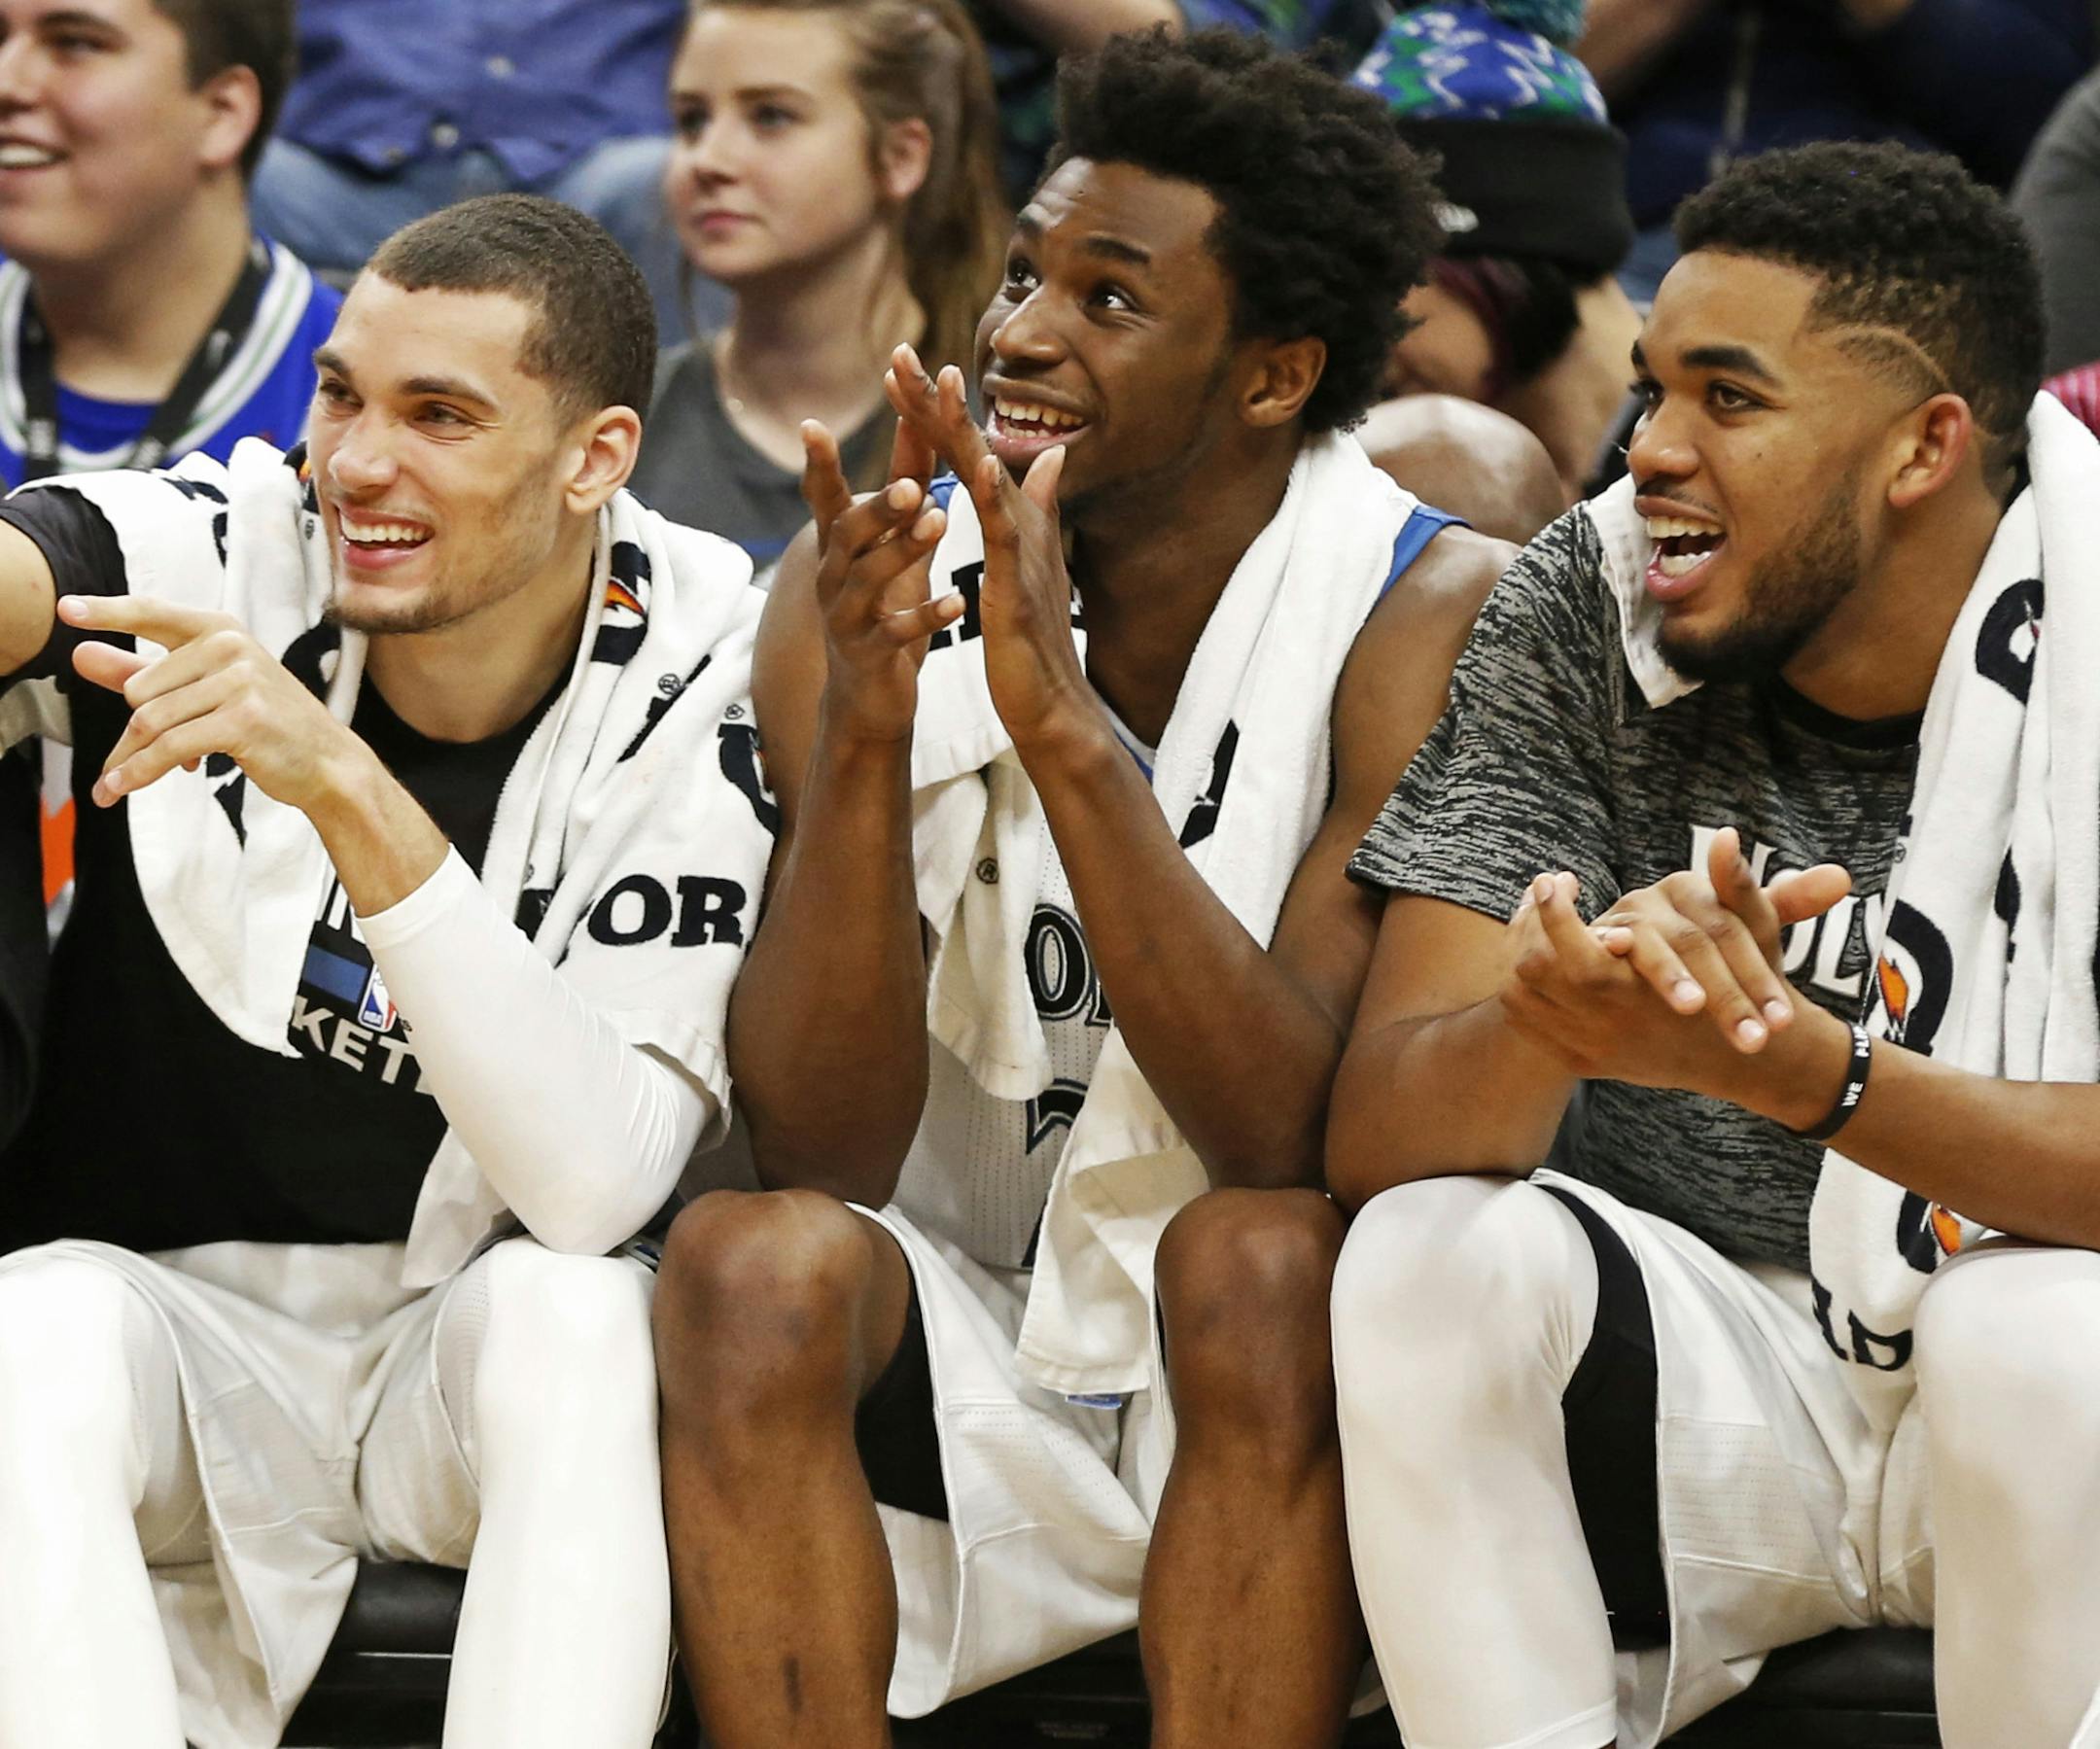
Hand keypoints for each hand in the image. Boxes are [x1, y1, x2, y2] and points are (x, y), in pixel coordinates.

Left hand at [61, 593, 367, 813]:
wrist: (327, 763)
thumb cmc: (266, 724)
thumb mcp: (204, 691)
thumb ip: (142, 671)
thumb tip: (80, 654)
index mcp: (220, 630)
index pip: (151, 614)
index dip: (107, 612)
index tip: (66, 609)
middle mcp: (229, 647)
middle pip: (140, 688)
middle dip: (133, 728)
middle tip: (146, 752)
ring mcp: (240, 681)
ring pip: (150, 720)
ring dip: (132, 757)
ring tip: (125, 776)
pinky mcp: (243, 719)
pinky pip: (169, 747)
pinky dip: (139, 772)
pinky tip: (119, 787)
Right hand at [800, 413, 959, 744]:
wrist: (868, 697)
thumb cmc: (882, 607)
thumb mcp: (891, 546)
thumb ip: (904, 489)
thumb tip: (915, 421)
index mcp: (838, 549)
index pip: (824, 499)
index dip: (817, 465)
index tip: (811, 425)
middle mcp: (833, 578)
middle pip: (845, 534)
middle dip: (876, 508)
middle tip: (909, 485)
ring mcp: (846, 618)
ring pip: (869, 578)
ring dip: (904, 549)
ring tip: (940, 522)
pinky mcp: (869, 655)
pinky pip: (896, 633)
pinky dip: (927, 616)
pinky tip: (959, 603)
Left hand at [883, 346, 1094, 753]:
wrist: (1050, 701)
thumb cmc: (1033, 638)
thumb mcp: (1028, 564)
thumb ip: (1039, 506)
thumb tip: (1054, 456)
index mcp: (1012, 518)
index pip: (966, 451)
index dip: (936, 409)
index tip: (902, 367)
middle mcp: (1021, 522)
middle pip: (973, 448)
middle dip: (938, 401)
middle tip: (902, 354)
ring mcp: (1022, 550)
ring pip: (988, 478)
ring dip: (964, 431)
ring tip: (942, 385)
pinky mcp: (1019, 585)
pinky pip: (1007, 537)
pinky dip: (997, 500)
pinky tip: (985, 467)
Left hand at [1500, 866, 1851, 1115]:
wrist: (1742, 1056)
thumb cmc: (1752, 986)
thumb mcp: (1754, 936)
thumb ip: (1737, 887)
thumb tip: (1726, 835)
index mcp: (1643, 992)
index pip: (1577, 955)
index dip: (1554, 913)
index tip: (1553, 878)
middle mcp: (1610, 1022)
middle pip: (1535, 972)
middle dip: (1529, 925)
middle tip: (1541, 891)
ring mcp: (1591, 1043)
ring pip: (1522, 994)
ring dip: (1520, 949)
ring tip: (1536, 913)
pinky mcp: (1581, 1057)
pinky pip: (1526, 1020)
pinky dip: (1521, 985)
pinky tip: (1537, 948)